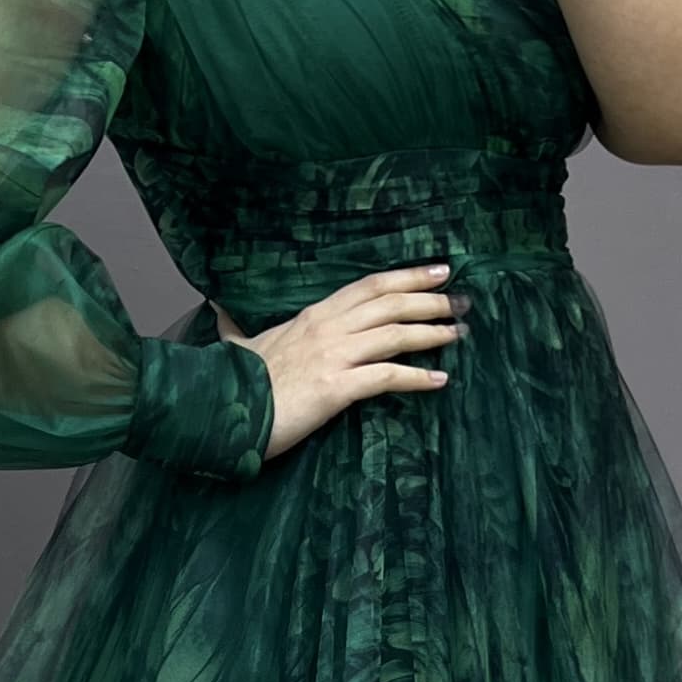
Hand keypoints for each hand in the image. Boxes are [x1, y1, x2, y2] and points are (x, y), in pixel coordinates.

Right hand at [212, 263, 469, 462]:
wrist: (220, 410)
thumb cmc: (233, 383)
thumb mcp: (239, 347)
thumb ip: (238, 331)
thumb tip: (220, 314)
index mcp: (313, 315)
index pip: (369, 286)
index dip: (406, 276)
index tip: (438, 271)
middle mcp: (328, 327)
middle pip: (390, 303)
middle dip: (430, 299)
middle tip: (461, 301)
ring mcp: (333, 355)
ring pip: (395, 334)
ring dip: (432, 333)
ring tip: (459, 334)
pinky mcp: (337, 387)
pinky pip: (388, 376)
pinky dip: (418, 377)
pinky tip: (440, 381)